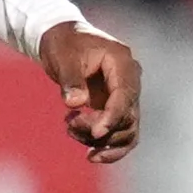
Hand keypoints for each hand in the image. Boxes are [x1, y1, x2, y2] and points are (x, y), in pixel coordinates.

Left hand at [40, 21, 141, 163]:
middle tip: (69, 125)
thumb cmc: (63, 43)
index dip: (112, 117)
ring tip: (70, 130)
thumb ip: (70, 79)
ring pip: (126, 130)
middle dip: (101, 130)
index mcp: (123, 63)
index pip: (125, 96)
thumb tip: (75, 103)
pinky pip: (119, 132)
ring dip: (102, 140)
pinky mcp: (115, 108)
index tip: (95, 133)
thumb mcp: (63, 56)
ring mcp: (125, 96)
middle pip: (128, 117)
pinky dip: (107, 145)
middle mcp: (130, 81)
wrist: (62, 39)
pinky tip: (89, 153)